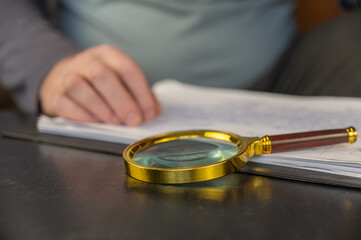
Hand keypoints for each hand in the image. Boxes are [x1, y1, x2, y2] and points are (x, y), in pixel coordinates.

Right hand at [40, 44, 159, 125]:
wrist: (63, 78)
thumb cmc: (100, 83)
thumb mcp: (120, 80)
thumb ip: (138, 94)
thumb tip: (153, 112)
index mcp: (107, 54)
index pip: (127, 68)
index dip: (141, 92)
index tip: (149, 113)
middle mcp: (85, 61)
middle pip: (102, 75)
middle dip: (122, 101)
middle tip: (133, 121)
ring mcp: (66, 76)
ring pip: (80, 87)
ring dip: (101, 108)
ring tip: (115, 122)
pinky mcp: (53, 94)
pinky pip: (64, 103)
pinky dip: (81, 114)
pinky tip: (95, 122)